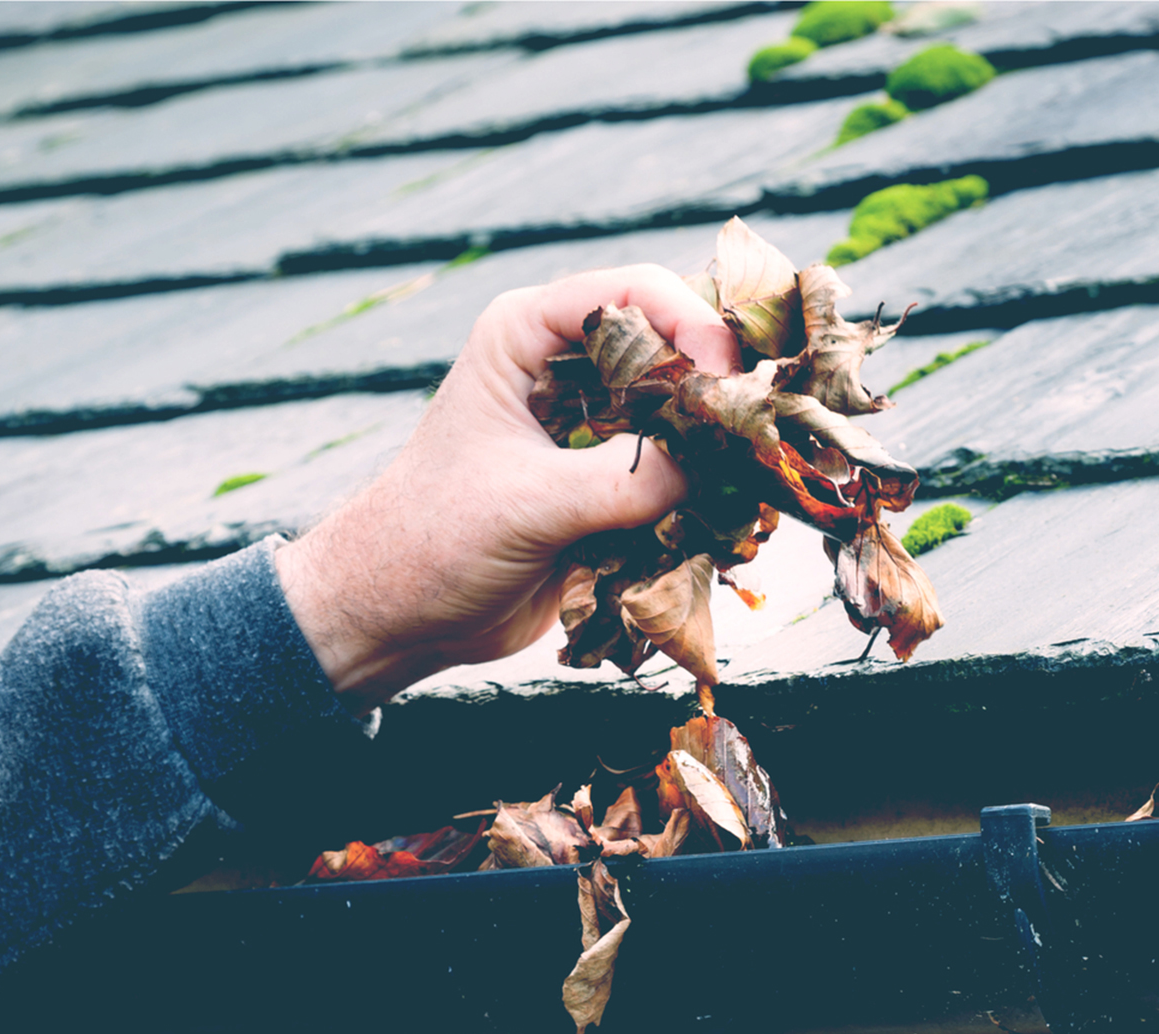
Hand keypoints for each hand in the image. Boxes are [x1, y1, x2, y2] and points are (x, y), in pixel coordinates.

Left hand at [274, 264, 740, 710]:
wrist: (397, 615)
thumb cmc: (432, 538)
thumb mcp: (530, 503)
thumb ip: (624, 480)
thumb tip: (717, 465)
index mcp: (528, 336)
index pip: (634, 294)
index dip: (692, 325)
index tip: (727, 381)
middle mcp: (569, 371)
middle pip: (675, 350)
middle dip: (721, 388)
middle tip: (761, 431)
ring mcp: (595, 429)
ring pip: (687, 416)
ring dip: (720, 447)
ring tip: (754, 480)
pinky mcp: (611, 485)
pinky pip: (679, 476)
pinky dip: (708, 495)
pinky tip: (730, 519)